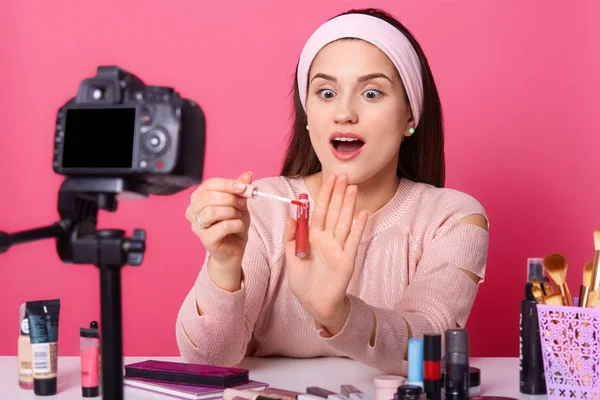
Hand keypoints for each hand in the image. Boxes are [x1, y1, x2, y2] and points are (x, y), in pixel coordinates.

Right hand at [185, 171, 252, 289]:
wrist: (234, 249)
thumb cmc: (233, 224)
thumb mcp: (240, 203)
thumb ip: (241, 189)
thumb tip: (247, 174)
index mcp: (198, 198)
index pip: (209, 184)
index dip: (228, 184)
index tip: (244, 187)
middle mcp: (192, 210)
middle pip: (209, 196)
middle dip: (231, 198)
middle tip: (242, 204)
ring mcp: (196, 226)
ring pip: (212, 211)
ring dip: (232, 212)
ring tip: (238, 216)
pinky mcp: (205, 239)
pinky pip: (222, 226)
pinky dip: (236, 224)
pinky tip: (239, 226)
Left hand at [283, 173, 367, 333]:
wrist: (314, 304)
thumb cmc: (303, 282)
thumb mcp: (290, 258)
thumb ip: (290, 238)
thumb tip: (290, 216)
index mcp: (312, 238)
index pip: (318, 211)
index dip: (323, 195)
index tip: (328, 179)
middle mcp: (327, 239)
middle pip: (333, 212)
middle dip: (337, 194)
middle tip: (342, 175)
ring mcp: (338, 248)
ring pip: (343, 222)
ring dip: (348, 205)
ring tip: (353, 188)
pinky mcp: (347, 259)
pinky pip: (353, 240)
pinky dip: (358, 227)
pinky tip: (363, 213)